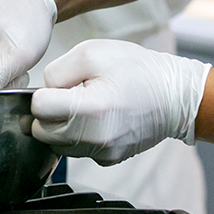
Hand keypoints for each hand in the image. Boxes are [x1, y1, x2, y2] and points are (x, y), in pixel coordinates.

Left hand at [30, 40, 211, 164]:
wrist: (175, 95)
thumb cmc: (137, 70)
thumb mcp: (92, 52)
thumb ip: (57, 71)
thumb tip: (42, 92)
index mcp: (90, 110)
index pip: (38, 109)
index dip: (43, 94)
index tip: (60, 86)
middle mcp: (94, 139)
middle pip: (43, 131)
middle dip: (49, 112)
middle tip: (72, 93)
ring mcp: (101, 154)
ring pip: (57, 144)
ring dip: (62, 125)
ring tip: (85, 104)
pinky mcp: (107, 160)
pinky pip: (76, 149)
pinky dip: (77, 135)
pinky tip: (96, 117)